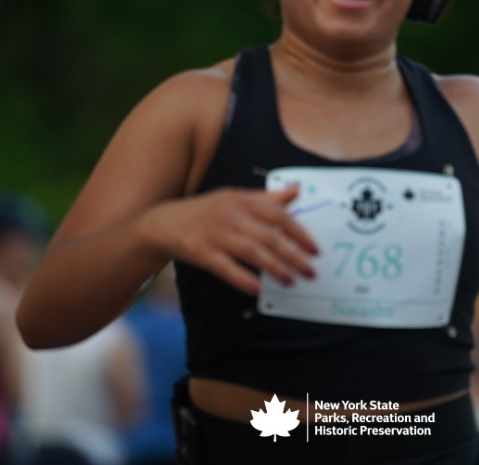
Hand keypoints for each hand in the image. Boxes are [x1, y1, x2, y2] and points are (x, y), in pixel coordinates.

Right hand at [142, 184, 318, 294]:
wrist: (163, 222)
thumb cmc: (206, 211)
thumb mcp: (236, 198)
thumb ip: (268, 198)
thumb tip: (298, 189)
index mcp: (243, 200)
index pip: (280, 215)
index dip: (300, 234)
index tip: (315, 250)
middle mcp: (232, 215)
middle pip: (270, 236)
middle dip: (294, 256)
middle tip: (311, 272)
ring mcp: (216, 234)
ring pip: (252, 252)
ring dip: (275, 268)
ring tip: (291, 281)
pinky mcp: (201, 252)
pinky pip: (225, 267)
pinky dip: (242, 278)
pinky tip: (257, 289)